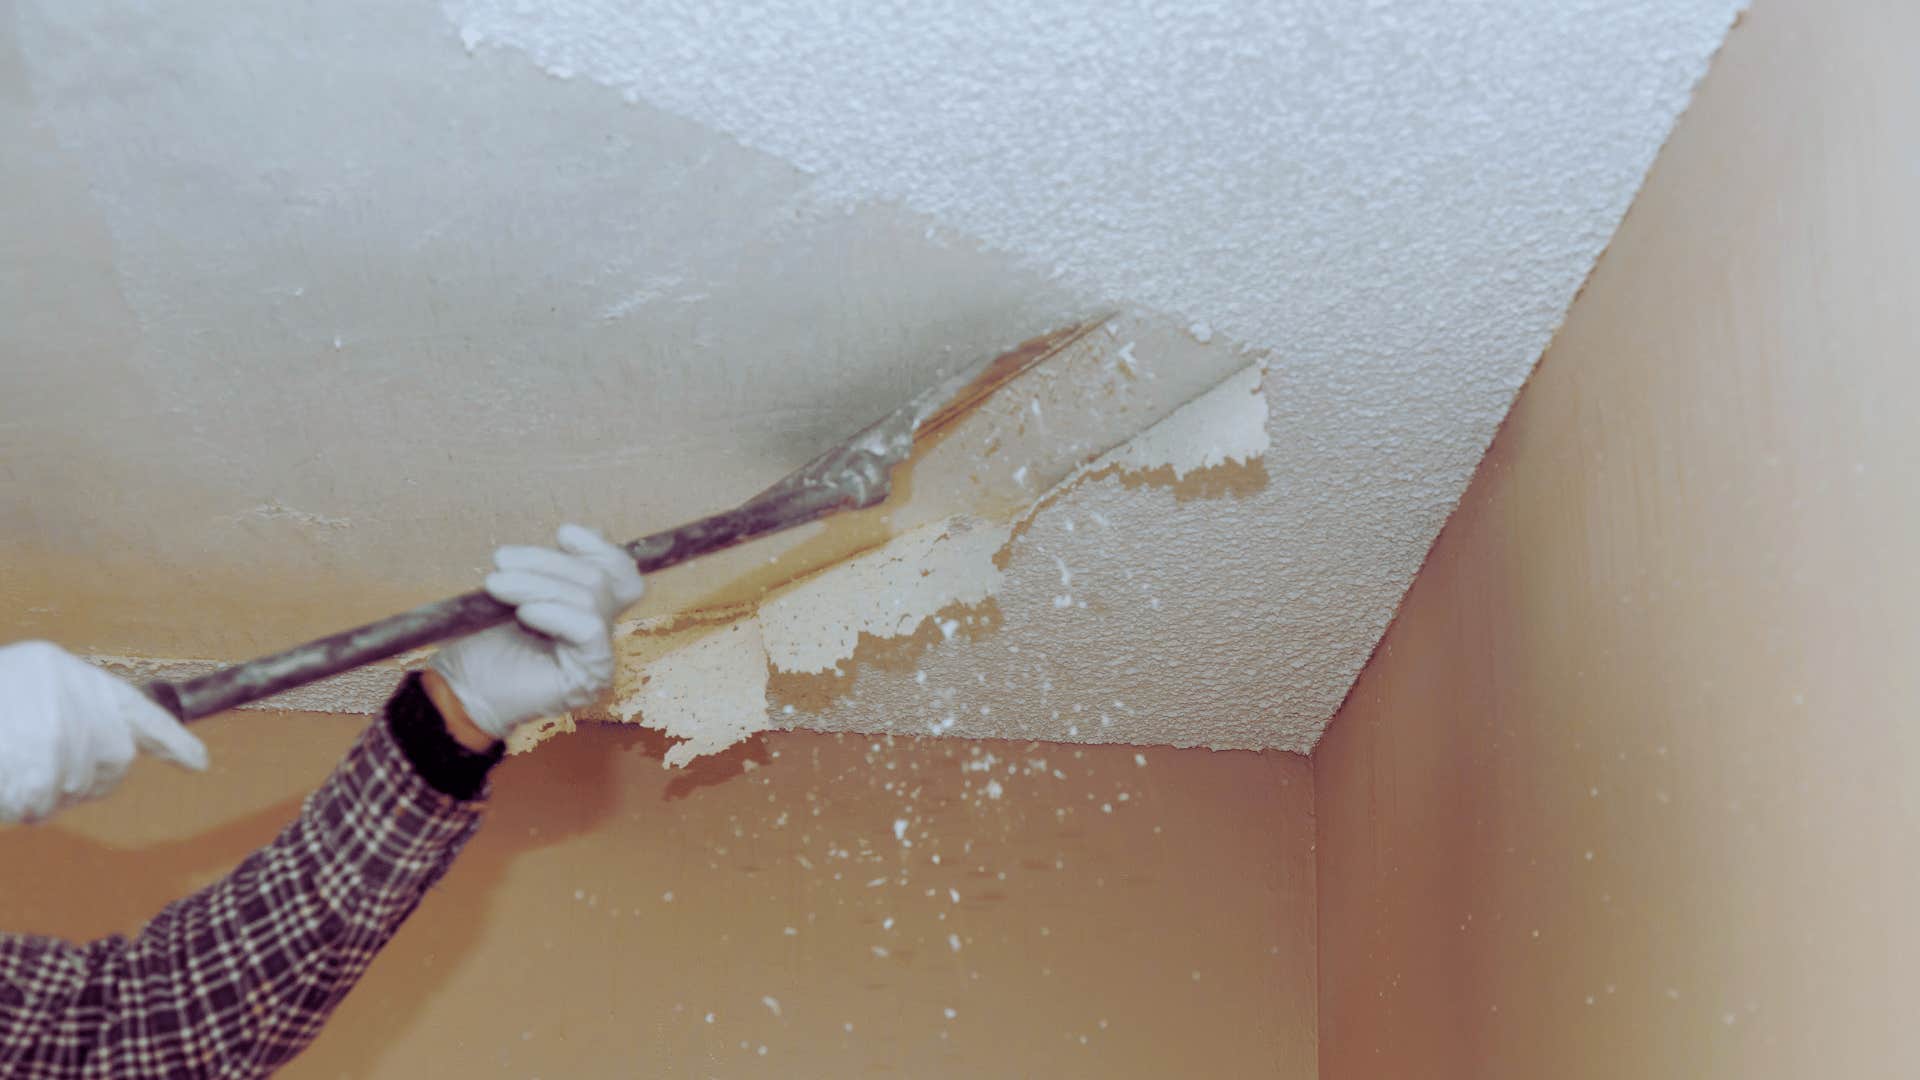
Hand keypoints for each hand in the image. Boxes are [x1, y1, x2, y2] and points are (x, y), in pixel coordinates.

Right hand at [0, 641, 208, 823]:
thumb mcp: (18, 697)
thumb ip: (66, 718)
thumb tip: (116, 757)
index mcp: (61, 670)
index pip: (135, 707)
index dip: (170, 739)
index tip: (198, 763)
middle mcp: (68, 690)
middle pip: (114, 758)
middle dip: (83, 779)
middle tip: (36, 774)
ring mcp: (52, 729)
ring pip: (75, 785)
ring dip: (42, 795)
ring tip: (5, 773)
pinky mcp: (35, 767)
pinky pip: (41, 801)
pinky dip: (21, 805)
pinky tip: (3, 788)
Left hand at [429, 524, 645, 741]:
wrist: (462, 689)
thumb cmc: (484, 643)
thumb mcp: (518, 591)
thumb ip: (551, 569)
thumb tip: (577, 532)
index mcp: (587, 609)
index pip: (619, 573)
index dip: (599, 548)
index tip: (562, 534)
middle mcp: (599, 632)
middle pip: (599, 579)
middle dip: (548, 562)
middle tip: (501, 560)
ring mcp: (599, 656)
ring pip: (591, 598)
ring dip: (538, 585)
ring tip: (497, 586)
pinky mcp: (592, 675)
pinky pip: (588, 629)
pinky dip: (555, 613)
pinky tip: (525, 614)